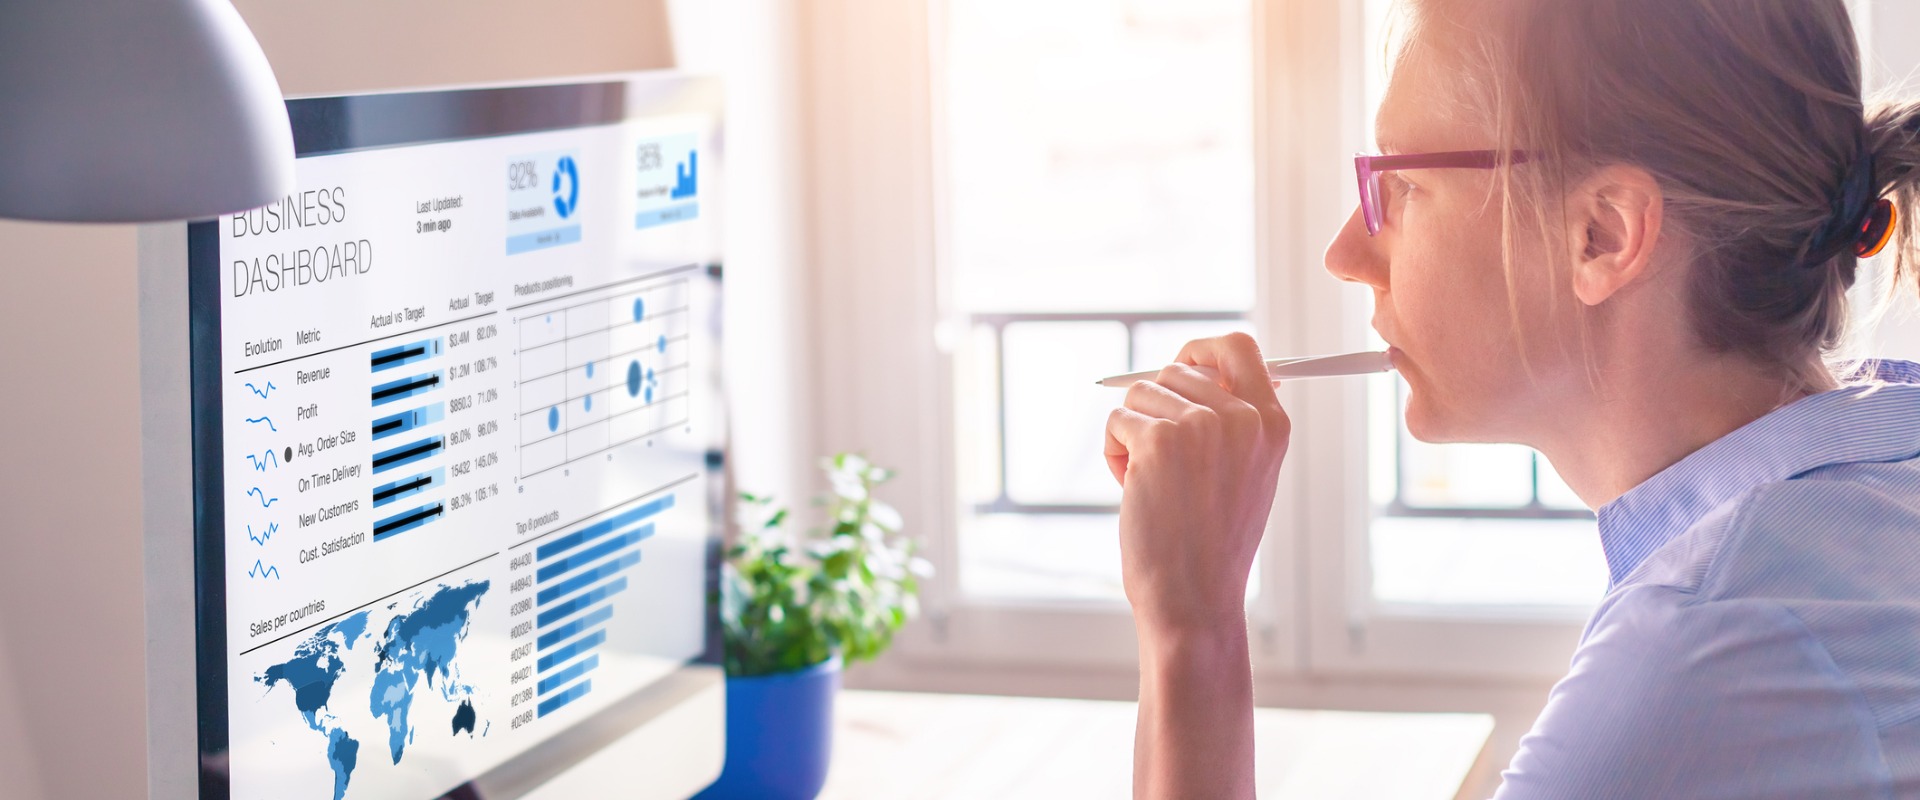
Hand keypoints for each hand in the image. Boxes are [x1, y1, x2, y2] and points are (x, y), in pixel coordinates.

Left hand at [1103, 333, 1290, 635]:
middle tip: (1161, 462)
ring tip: (1152, 483)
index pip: (1238, 347)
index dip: (1201, 351)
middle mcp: (1242, 417)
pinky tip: (1133, 491)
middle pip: (1176, 370)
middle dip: (1156, 409)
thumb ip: (1233, 420)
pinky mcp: (1158, 440)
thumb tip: (1197, 367)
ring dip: (1133, 434)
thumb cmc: (1212, 544)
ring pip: (1140, 394)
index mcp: (1272, 423)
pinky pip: (1117, 421)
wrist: (1195, 597)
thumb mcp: (1246, 474)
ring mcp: (1201, 426)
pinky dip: (1114, 454)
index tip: (1181, 364)